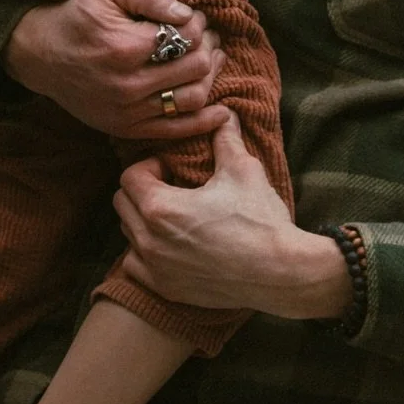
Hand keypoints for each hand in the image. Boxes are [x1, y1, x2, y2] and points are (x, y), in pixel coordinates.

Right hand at [4, 0, 226, 140]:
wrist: (40, 55)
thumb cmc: (76, 18)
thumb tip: (187, 11)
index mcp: (125, 47)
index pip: (186, 37)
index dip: (198, 24)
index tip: (195, 18)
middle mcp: (129, 84)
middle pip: (194, 68)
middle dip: (208, 48)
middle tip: (206, 37)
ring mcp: (128, 111)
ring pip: (192, 99)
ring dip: (210, 78)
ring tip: (210, 61)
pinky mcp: (126, 128)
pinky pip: (175, 130)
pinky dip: (203, 122)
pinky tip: (222, 112)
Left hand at [112, 119, 352, 318]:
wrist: (282, 273)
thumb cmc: (261, 221)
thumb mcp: (243, 171)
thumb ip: (225, 140)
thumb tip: (225, 114)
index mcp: (160, 208)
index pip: (130, 176)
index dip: (150, 166)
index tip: (172, 169)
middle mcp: (149, 240)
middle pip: (121, 204)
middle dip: (141, 191)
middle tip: (170, 188)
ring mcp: (155, 268)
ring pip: (127, 234)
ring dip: (141, 220)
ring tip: (173, 215)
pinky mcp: (165, 288)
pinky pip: (135, 265)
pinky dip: (145, 252)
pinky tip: (171, 245)